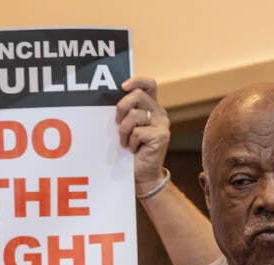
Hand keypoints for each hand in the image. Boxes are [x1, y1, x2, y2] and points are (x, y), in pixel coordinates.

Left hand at [116, 76, 170, 193]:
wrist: (142, 175)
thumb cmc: (132, 150)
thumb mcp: (127, 127)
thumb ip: (126, 112)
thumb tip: (111, 100)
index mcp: (152, 107)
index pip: (149, 84)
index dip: (137, 81)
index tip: (122, 86)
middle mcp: (160, 113)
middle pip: (138, 95)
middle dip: (121, 108)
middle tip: (117, 122)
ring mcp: (162, 124)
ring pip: (134, 115)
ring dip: (124, 131)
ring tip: (126, 142)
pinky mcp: (161, 136)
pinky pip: (137, 132)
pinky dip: (130, 142)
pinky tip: (134, 150)